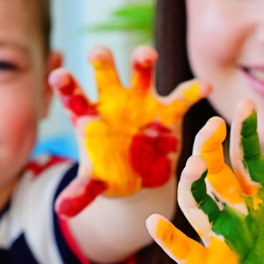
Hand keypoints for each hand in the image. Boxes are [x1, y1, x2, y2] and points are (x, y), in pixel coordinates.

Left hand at [49, 45, 204, 218]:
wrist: (141, 180)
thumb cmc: (112, 176)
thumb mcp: (96, 183)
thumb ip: (81, 192)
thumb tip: (61, 210)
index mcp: (90, 116)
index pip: (74, 95)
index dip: (66, 84)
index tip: (58, 76)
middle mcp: (114, 101)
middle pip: (105, 73)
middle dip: (103, 60)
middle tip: (99, 53)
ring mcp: (142, 103)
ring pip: (141, 73)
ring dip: (143, 61)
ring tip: (147, 55)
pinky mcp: (168, 111)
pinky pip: (182, 97)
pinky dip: (194, 90)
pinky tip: (205, 87)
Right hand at [148, 106, 263, 263]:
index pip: (249, 162)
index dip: (245, 135)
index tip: (245, 107)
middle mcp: (239, 217)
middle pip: (217, 174)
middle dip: (212, 148)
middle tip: (214, 124)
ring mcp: (221, 241)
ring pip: (198, 203)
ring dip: (192, 182)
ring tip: (194, 161)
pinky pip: (184, 251)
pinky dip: (169, 239)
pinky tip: (156, 225)